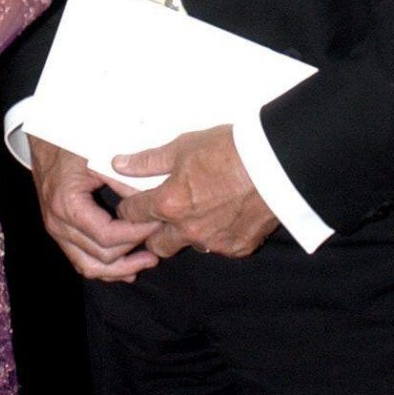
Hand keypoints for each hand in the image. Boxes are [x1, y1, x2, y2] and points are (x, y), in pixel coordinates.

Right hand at [29, 135, 159, 282]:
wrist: (45, 141)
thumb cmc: (71, 145)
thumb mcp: (99, 157)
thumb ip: (124, 181)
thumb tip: (151, 201)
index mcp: (68, 205)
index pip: (108, 236)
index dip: (136, 234)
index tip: (157, 224)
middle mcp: (58, 224)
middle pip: (101, 256)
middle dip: (133, 252)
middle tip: (158, 240)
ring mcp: (56, 231)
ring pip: (89, 267)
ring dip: (120, 269)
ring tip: (147, 261)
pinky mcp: (59, 233)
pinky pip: (81, 261)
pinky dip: (105, 268)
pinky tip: (127, 269)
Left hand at [113, 125, 278, 259]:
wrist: (275, 164)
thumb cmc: (228, 150)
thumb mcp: (182, 147)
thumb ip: (148, 161)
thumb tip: (118, 164)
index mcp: (168, 205)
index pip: (132, 214)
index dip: (129, 207)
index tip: (132, 203)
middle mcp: (187, 231)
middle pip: (157, 244)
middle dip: (154, 233)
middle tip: (163, 215)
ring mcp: (214, 243)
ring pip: (190, 247)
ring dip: (188, 235)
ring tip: (200, 212)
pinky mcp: (238, 248)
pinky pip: (220, 248)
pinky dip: (219, 236)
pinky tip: (226, 216)